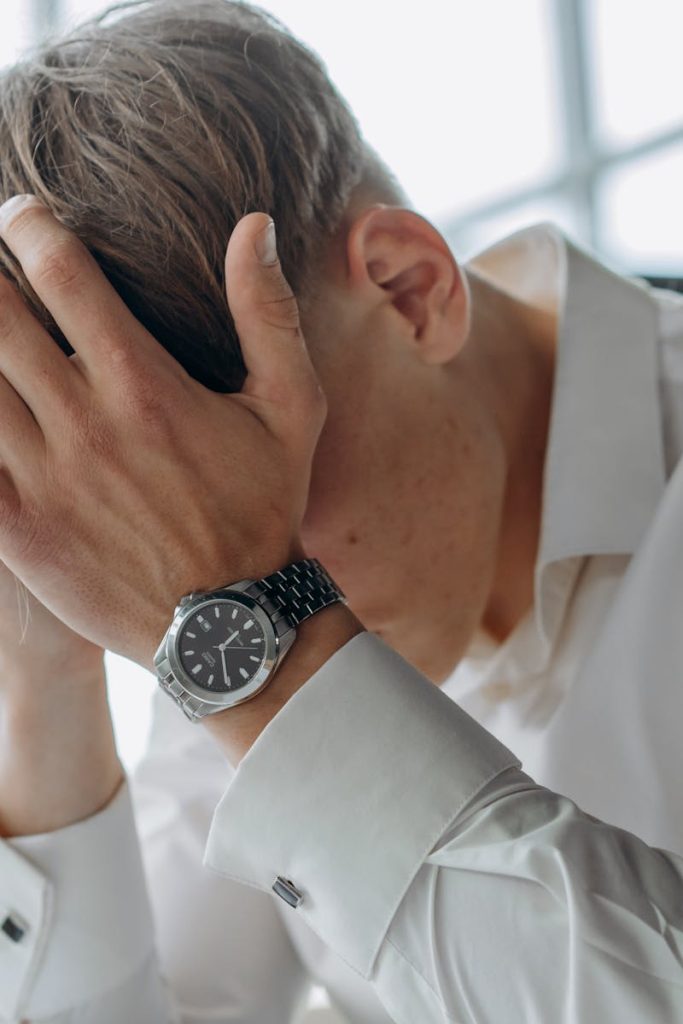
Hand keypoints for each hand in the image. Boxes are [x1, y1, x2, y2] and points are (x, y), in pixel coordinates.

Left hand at [0, 198, 326, 671]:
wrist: (231, 625)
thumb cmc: (264, 509)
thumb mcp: (292, 410)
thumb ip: (268, 314)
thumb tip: (252, 226)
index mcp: (143, 383)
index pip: (61, 273)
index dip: (28, 226)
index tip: (21, 215)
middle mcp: (84, 423)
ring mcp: (43, 479)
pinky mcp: (17, 529)